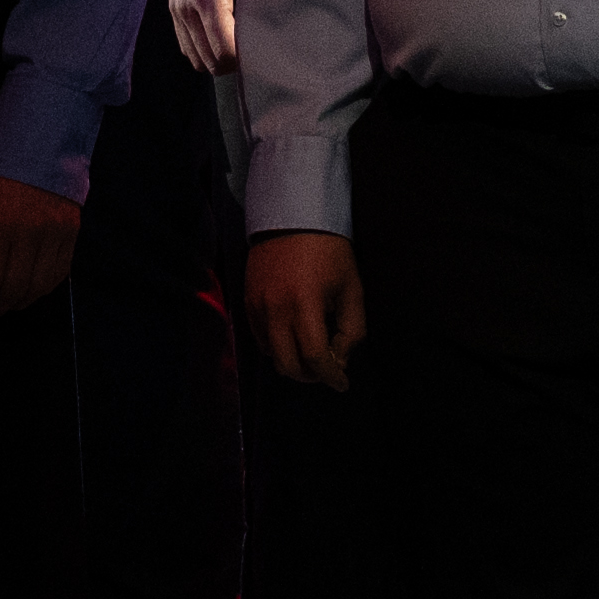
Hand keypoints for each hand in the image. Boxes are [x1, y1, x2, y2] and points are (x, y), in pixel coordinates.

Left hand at [0, 173, 84, 317]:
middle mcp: (30, 232)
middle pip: (15, 288)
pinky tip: (30, 290)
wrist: (39, 143)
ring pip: (40, 285)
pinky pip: (60, 272)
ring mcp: (55, 233)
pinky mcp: (72, 232)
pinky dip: (44, 288)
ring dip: (21, 301)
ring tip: (7, 303)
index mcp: (0, 223)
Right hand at [245, 232, 364, 389]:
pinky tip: (292, 335)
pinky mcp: (247, 300)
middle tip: (326, 369)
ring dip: (293, 362)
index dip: (331, 376)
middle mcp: (276, 309)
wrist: (293, 216)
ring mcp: (257, 305)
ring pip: (271, 354)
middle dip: (311, 376)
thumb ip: (352, 329)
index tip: (341, 383)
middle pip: (288, 365)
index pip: (314, 358)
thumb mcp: (351, 288)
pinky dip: (276, 345)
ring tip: (311, 351)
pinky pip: (259, 337)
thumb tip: (341, 359)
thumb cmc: (329, 250)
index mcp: (305, 304)